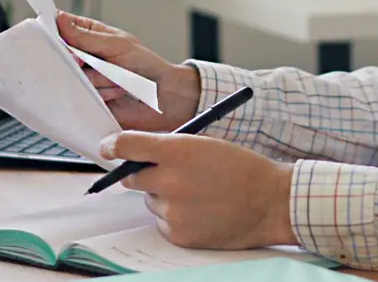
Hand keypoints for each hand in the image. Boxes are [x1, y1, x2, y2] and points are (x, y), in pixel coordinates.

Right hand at [58, 12, 201, 132]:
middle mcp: (84, 57)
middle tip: (89, 61)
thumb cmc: (145, 65)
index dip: (54, 30)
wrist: (162, 97)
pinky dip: (100, 94)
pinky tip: (115, 93)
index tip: (54, 35)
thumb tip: (60, 20)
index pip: (62, 27)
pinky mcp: (87, 100)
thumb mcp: (116, 44)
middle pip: (61, 55)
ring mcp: (85, 79)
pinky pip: (81, 97)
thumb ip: (86, 37)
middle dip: (78, 59)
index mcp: (90, 35)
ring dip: (97, 79)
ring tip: (116, 78)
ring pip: (72, 77)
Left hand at [100, 131, 294, 249]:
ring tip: (198, 193)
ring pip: (151, 201)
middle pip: (132, 176)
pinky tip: (200, 210)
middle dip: (142, 173)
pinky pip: (163, 222)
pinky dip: (175, 217)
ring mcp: (173, 210)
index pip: (128, 145)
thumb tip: (139, 154)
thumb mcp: (205, 144)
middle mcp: (170, 181)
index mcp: (178, 150)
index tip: (108, 147)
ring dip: (164, 196)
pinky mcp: (178, 234)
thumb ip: (170, 147)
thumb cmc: (241, 168)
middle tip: (164, 173)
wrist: (270, 202)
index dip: (113, 145)